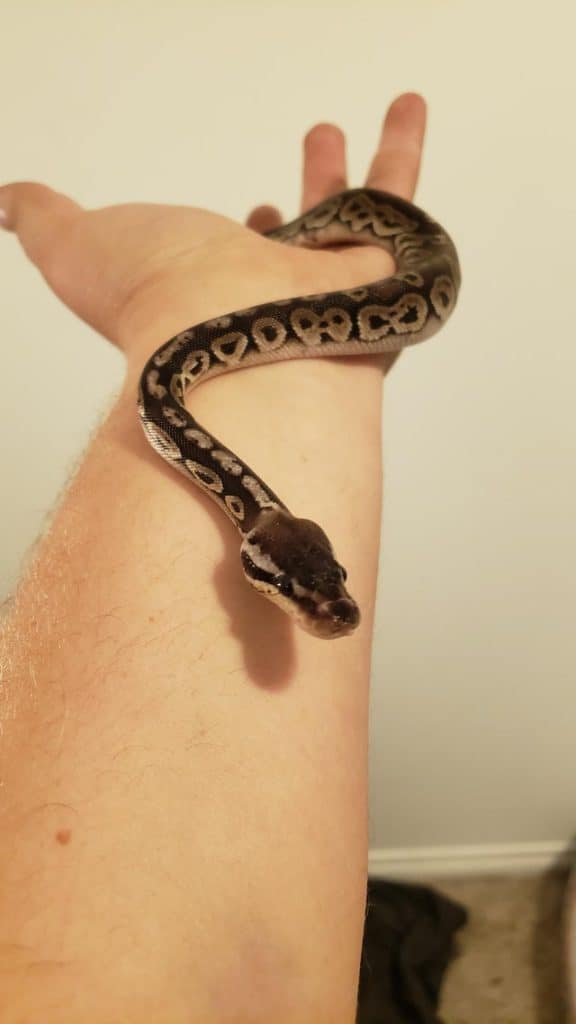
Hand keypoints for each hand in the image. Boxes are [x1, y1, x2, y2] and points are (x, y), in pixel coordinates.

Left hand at [0, 93, 425, 368]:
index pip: (243, 255)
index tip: (254, 207)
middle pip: (310, 233)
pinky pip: (401, 202)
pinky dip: (405, 154)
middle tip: (322, 144)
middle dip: (315, 190)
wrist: (228, 337)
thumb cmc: (153, 298)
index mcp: (221, 286)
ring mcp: (335, 284)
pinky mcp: (381, 267)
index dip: (247, 231)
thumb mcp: (72, 247)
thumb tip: (8, 203)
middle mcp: (283, 291)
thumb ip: (45, 221)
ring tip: (391, 116)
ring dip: (372, 164)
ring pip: (364, 213)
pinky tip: (407, 112)